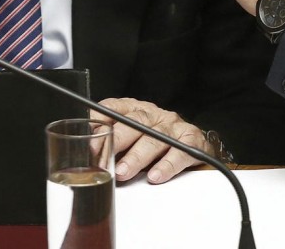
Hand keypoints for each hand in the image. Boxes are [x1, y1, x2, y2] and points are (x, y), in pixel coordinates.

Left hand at [92, 97, 210, 183]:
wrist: (196, 146)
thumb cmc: (156, 143)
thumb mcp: (131, 140)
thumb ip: (113, 142)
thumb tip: (88, 153)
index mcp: (136, 110)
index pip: (114, 107)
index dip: (101, 120)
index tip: (90, 136)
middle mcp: (155, 115)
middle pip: (135, 122)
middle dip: (117, 140)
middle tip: (104, 157)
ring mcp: (174, 127)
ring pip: (154, 138)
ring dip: (137, 157)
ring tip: (123, 172)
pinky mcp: (192, 142)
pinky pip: (179, 152)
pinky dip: (166, 165)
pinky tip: (154, 176)